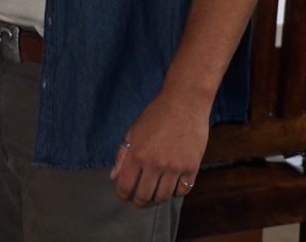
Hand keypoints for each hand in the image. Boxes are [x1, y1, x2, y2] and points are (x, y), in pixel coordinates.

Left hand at [108, 90, 209, 206]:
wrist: (184, 103)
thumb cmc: (155, 115)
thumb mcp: (132, 131)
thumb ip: (121, 155)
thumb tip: (113, 177)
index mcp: (137, 155)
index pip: (125, 186)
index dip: (122, 195)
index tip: (123, 196)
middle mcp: (155, 164)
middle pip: (144, 196)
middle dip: (138, 201)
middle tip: (138, 201)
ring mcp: (175, 168)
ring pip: (164, 196)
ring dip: (156, 198)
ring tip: (154, 193)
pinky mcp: (192, 167)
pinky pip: (183, 190)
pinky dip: (175, 192)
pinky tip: (171, 186)